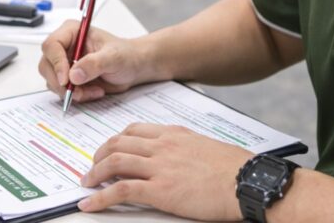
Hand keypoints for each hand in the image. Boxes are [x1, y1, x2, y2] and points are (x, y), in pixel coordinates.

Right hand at [38, 21, 152, 103]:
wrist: (133, 68)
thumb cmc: (125, 55)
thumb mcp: (113, 57)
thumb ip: (94, 63)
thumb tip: (73, 75)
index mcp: (72, 32)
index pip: (52, 45)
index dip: (56, 63)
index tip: (66, 80)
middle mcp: (64, 46)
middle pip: (46, 65)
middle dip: (62, 83)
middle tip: (79, 92)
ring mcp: (64, 63)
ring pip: (52, 80)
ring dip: (71, 91)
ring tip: (94, 90)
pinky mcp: (67, 78)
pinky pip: (61, 91)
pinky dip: (76, 96)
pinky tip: (94, 92)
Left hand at [79, 123, 252, 220]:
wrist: (247, 181)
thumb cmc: (234, 168)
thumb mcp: (205, 146)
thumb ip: (184, 147)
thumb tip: (175, 155)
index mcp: (174, 134)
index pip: (134, 130)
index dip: (115, 140)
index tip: (109, 150)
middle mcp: (162, 146)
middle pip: (118, 143)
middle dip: (99, 155)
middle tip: (92, 168)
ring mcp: (159, 166)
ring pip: (114, 162)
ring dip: (94, 173)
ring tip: (86, 184)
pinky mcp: (160, 190)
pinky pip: (120, 191)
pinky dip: (100, 197)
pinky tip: (90, 204)